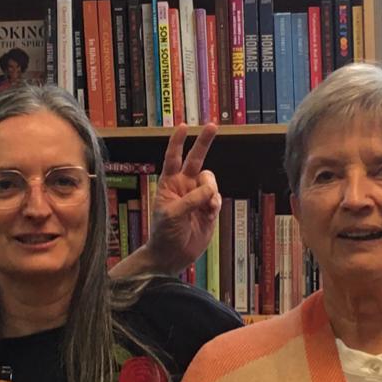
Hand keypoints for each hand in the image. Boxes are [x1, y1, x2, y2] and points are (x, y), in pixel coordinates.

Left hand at [135, 125, 221, 273]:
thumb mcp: (172, 213)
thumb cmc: (164, 233)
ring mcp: (198, 196)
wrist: (172, 255)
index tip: (183, 127)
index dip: (177, 142)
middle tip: (212, 125)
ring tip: (205, 207)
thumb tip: (210, 190)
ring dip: (210, 190)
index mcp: (169, 183)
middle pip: (196, 159)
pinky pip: (217, 198)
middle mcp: (184, 185)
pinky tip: (209, 213)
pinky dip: (215, 203)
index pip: (173, 158)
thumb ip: (191, 199)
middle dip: (204, 142)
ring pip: (211, 180)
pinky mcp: (209, 208)